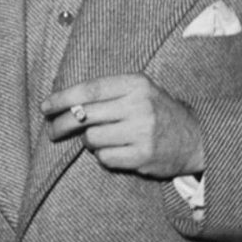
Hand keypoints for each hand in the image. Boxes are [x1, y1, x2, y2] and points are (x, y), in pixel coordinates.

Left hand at [41, 73, 205, 176]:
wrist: (196, 137)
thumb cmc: (157, 111)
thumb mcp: (139, 91)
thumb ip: (107, 93)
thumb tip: (62, 101)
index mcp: (135, 84)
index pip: (89, 89)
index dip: (62, 98)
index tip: (45, 106)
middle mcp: (139, 105)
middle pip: (85, 115)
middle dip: (62, 124)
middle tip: (52, 131)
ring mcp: (142, 132)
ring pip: (92, 138)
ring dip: (89, 141)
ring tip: (101, 138)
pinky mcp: (143, 155)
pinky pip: (105, 157)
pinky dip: (103, 155)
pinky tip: (115, 150)